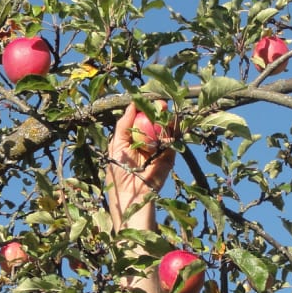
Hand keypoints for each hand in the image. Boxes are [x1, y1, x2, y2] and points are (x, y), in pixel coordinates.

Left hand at [106, 102, 175, 231]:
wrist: (132, 195)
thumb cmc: (119, 172)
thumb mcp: (117, 145)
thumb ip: (124, 124)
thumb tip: (132, 104)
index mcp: (134, 138)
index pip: (142, 118)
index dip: (146, 108)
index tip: (149, 97)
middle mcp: (148, 141)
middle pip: (157, 121)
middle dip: (159, 111)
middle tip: (161, 104)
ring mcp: (160, 149)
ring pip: (167, 129)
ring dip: (168, 120)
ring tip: (166, 112)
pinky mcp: (170, 157)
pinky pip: (174, 142)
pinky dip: (174, 133)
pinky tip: (172, 126)